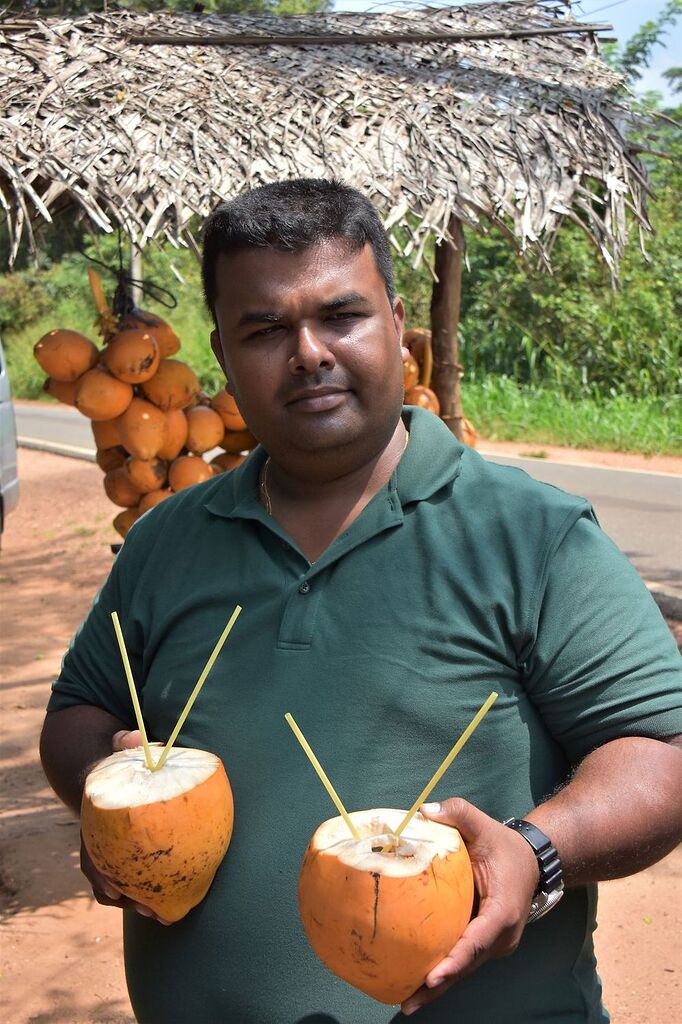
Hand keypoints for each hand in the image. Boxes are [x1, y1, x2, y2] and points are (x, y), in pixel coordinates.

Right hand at [79, 728, 170, 924]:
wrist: (101, 774)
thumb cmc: (117, 763)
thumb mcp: (118, 750)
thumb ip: (126, 743)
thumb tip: (135, 737)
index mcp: (94, 824)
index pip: (92, 857)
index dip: (102, 876)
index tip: (115, 891)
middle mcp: (97, 844)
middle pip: (105, 880)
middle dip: (125, 898)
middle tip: (151, 910)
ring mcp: (108, 852)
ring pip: (116, 886)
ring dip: (137, 901)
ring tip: (164, 915)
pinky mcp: (124, 856)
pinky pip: (130, 878)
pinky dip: (145, 890)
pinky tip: (168, 900)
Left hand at [401, 798, 538, 1015]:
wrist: (531, 861)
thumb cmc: (504, 845)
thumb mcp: (484, 825)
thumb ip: (458, 813)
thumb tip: (425, 811)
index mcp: (502, 911)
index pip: (477, 940)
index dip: (455, 960)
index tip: (434, 976)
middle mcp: (501, 936)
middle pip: (468, 964)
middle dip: (439, 985)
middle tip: (408, 1000)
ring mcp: (495, 944)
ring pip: (465, 968)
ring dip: (438, 987)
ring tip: (406, 1001)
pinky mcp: (485, 945)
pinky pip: (463, 961)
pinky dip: (442, 974)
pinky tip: (416, 986)